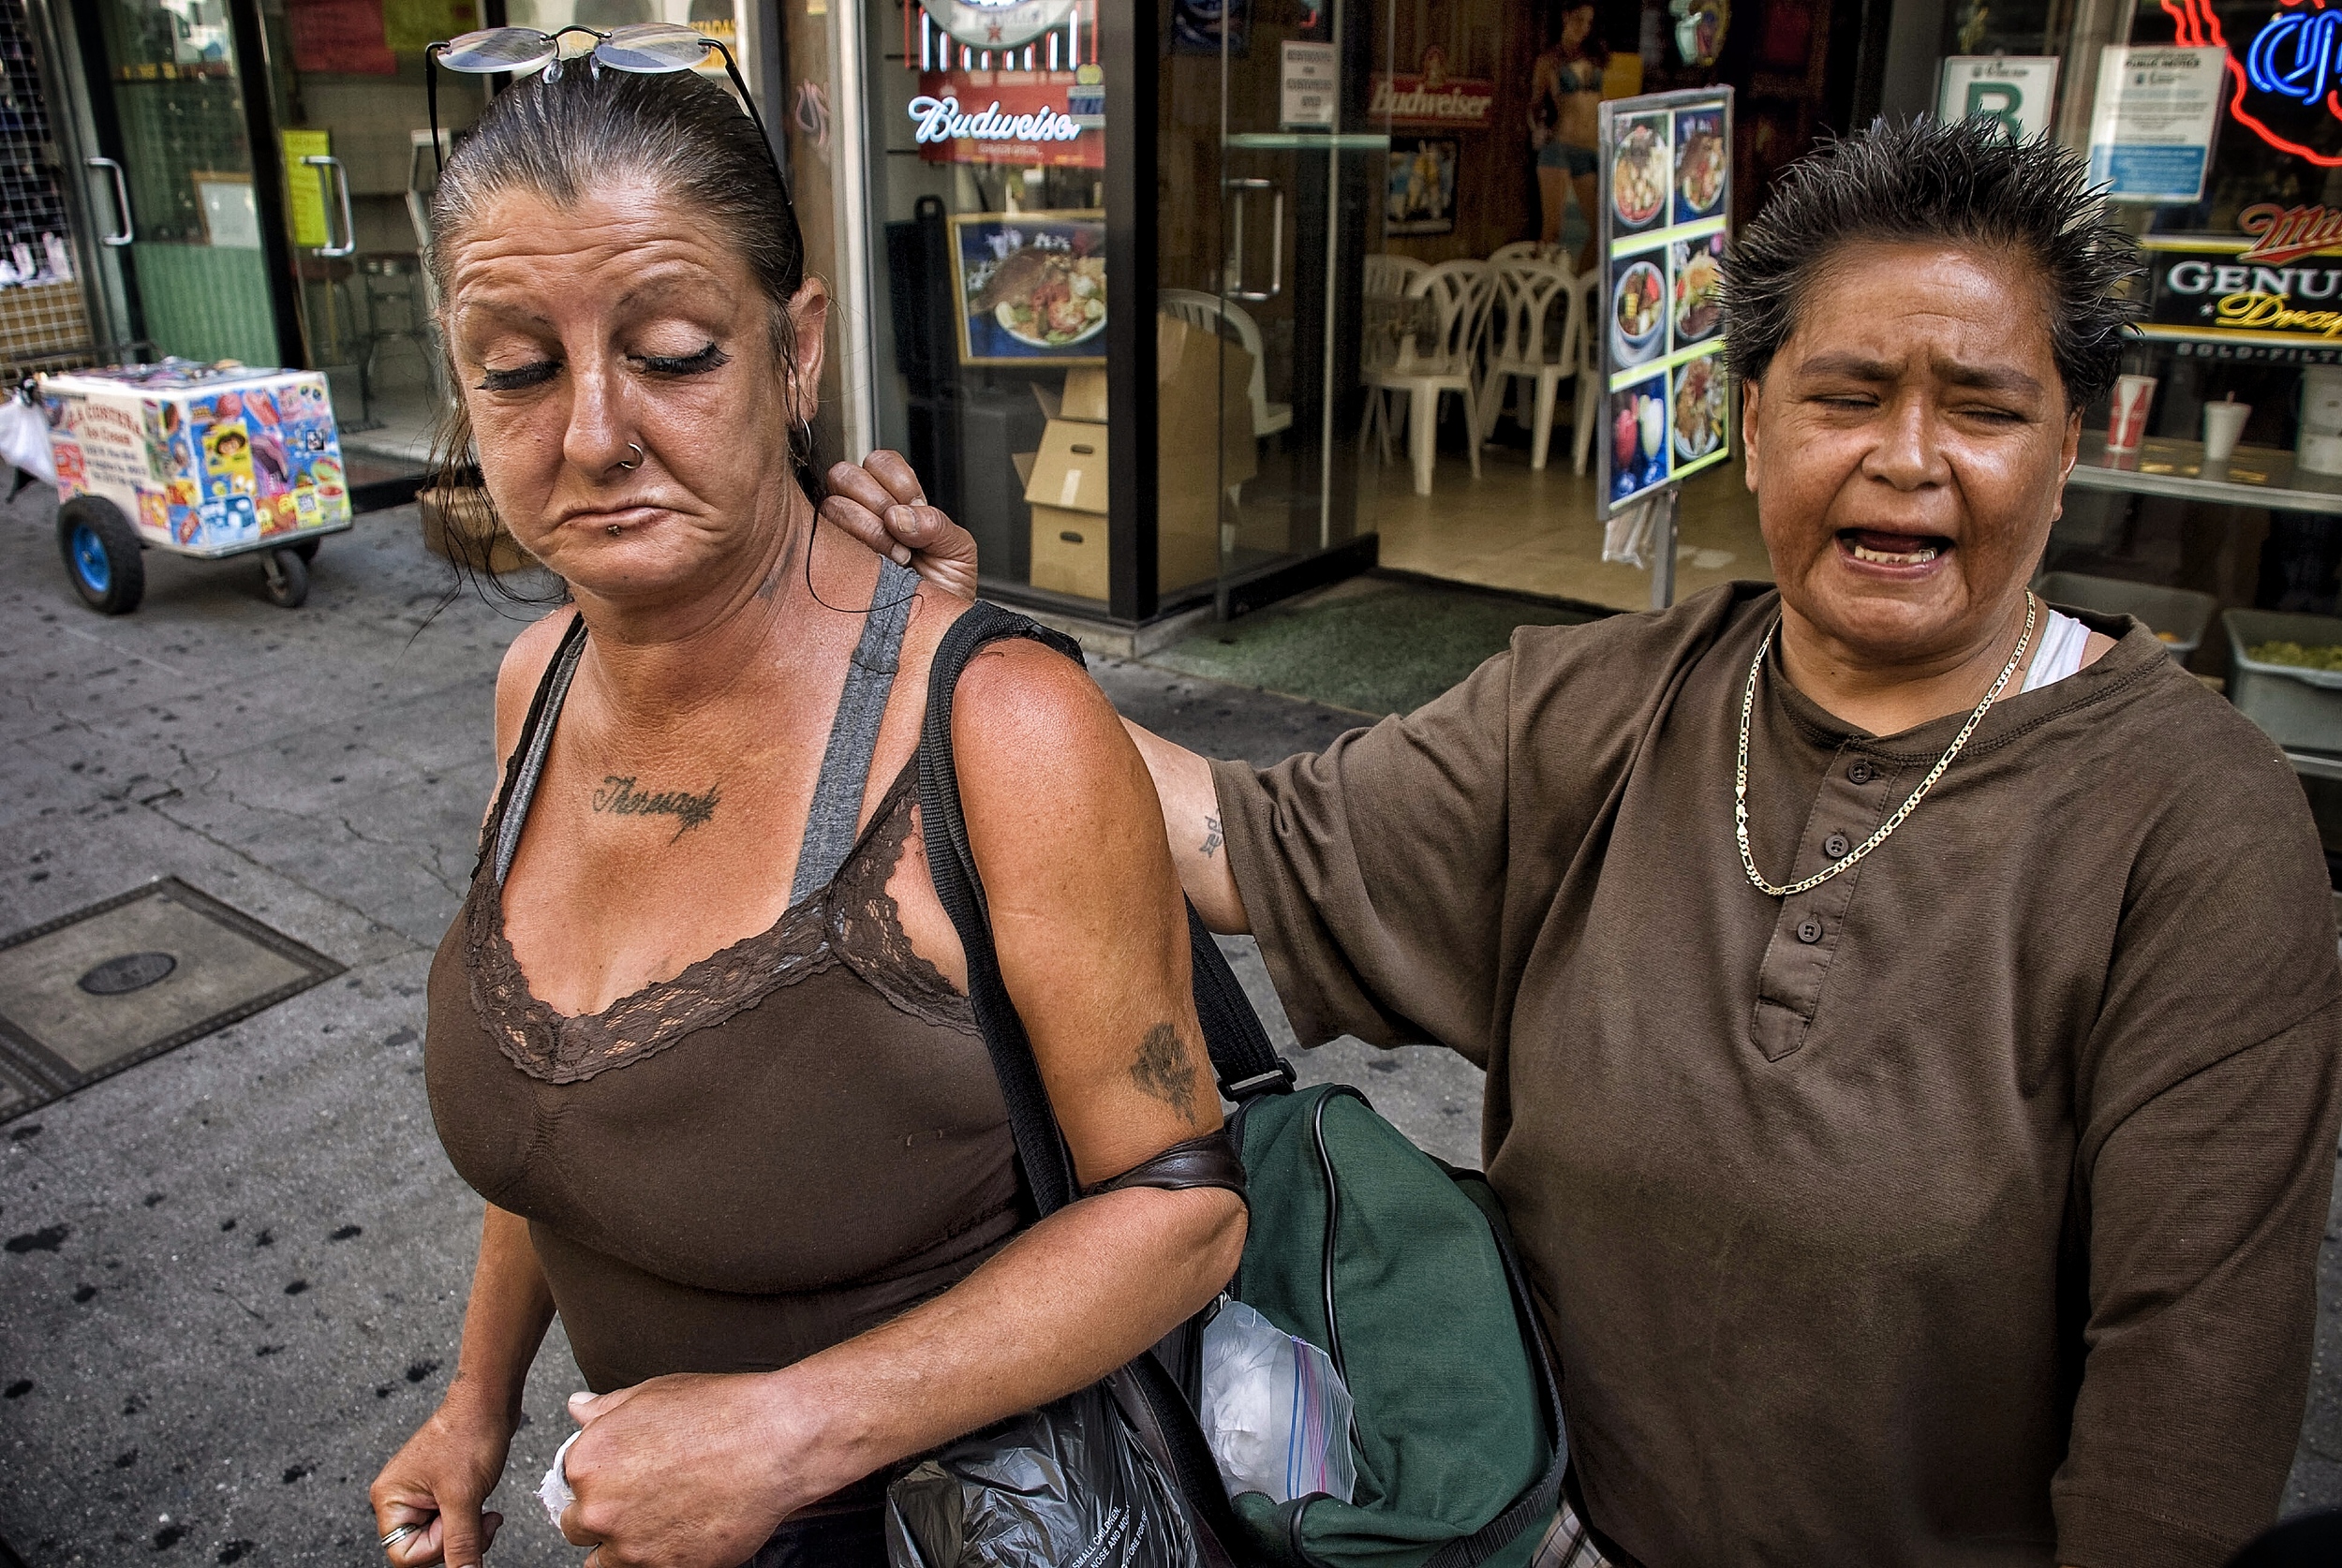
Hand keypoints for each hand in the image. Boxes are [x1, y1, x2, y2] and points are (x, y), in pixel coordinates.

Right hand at [370, 1386, 514, 1566]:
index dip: (437, 1549)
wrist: (490, 1400)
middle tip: (481, 1517)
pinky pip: (453, 1522)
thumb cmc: (470, 1434)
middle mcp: (400, 1498)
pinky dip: (471, 1520)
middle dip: (457, 1539)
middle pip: (423, 1548)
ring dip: (468, 1530)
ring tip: (483, 1507)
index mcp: (390, 1499)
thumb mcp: (464, 1497)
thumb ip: (460, 1542)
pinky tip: (483, 1503)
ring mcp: (421, 1494)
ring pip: (442, 1537)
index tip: (463, 1525)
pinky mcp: (442, 1490)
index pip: (404, 1555)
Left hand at [558, 1374, 827, 1567]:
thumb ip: (605, 1409)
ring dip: (626, 1546)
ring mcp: (631, 1547)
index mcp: (587, 1462)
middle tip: (646, 1497)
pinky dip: (662, 1558)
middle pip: (579, 1528)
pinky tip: (687, 1529)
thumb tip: (577, 1409)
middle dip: (606, 1515)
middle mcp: (599, 1509)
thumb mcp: (653, 1394)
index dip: (595, 1481)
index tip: (620, 1477)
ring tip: (664, 1519)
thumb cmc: (719, 1411)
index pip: (567, 1486)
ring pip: (607, 1562)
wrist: (775, 1441)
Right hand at [820, 450, 979, 597]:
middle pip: (845, 474)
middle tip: (901, 532)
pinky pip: (822, 541)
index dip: (897, 479)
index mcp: (895, 500)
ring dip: (868, 529)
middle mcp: (863, 512)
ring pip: (832, 505)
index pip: (879, 462)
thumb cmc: (945, 589)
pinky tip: (879, 568)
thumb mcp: (956, 550)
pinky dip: (854, 550)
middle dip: (878, 500)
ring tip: (896, 557)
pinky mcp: (828, 563)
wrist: (938, 631)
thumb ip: (937, 523)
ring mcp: (842, 536)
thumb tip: (901, 516)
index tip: (915, 506)